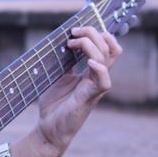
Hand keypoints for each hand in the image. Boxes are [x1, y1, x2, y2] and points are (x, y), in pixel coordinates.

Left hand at [11, 26, 121, 156]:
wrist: (48, 129)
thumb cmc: (54, 104)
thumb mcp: (58, 76)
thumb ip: (65, 61)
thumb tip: (62, 41)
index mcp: (91, 71)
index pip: (107, 47)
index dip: (100, 33)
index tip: (78, 28)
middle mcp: (97, 77)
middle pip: (109, 48)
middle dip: (94, 34)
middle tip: (74, 32)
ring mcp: (95, 88)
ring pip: (107, 60)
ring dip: (91, 46)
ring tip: (72, 43)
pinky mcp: (89, 99)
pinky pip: (104, 83)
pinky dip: (99, 70)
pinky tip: (91, 63)